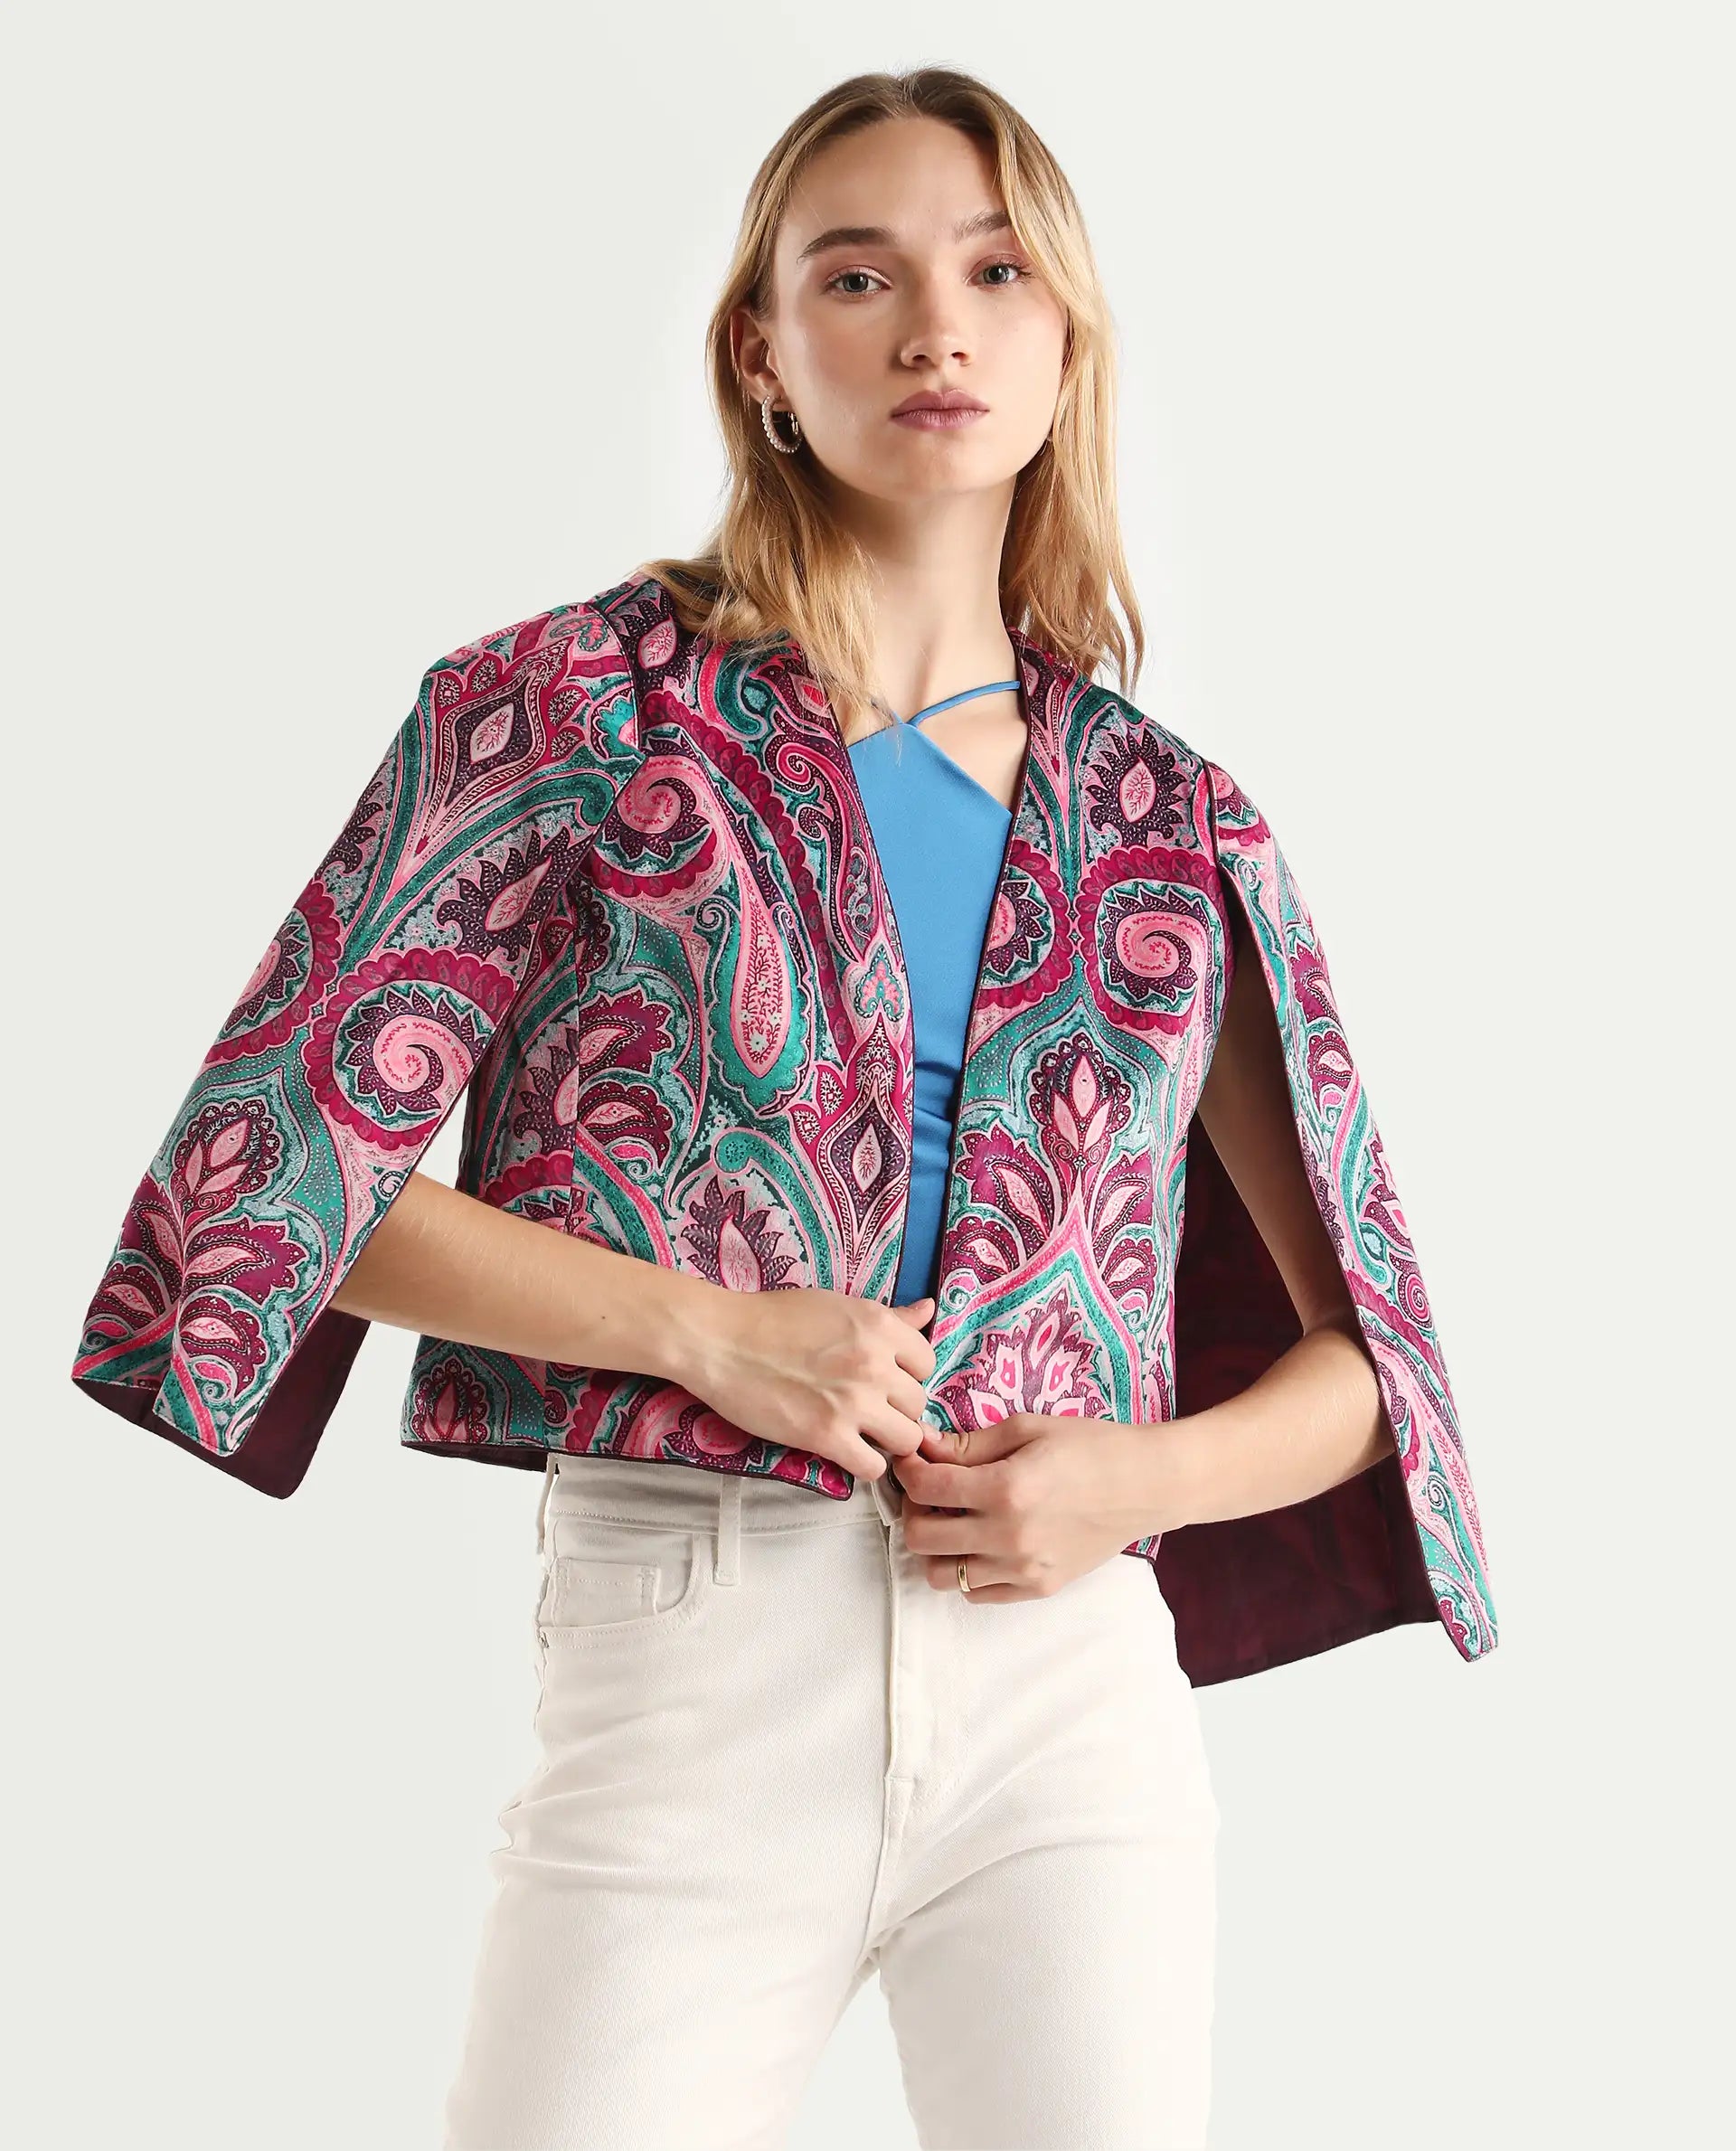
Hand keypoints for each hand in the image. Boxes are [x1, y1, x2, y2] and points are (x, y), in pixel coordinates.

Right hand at [679, 1286, 937, 1482]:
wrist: (721, 1341)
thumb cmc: (773, 1317)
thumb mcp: (838, 1305)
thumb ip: (888, 1317)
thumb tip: (930, 1309)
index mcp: (878, 1325)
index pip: (927, 1362)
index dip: (907, 1374)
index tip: (885, 1379)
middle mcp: (874, 1363)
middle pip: (918, 1403)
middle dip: (896, 1408)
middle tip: (868, 1408)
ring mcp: (853, 1402)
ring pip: (906, 1439)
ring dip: (887, 1439)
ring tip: (861, 1432)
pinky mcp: (827, 1436)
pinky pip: (873, 1467)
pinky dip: (864, 1464)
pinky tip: (845, 1450)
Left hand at [890, 1413, 1163, 1601]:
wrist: (1147, 1485)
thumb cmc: (1091, 1446)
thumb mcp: (1028, 1428)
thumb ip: (970, 1443)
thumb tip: (923, 1446)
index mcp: (1006, 1489)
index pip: (925, 1488)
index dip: (907, 1469)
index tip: (912, 1459)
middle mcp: (1009, 1537)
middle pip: (920, 1538)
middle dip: (912, 1509)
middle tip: (928, 1490)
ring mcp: (1024, 1570)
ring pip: (941, 1575)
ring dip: (935, 1547)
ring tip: (952, 1520)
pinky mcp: (1038, 1588)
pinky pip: (976, 1593)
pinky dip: (966, 1569)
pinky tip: (980, 1541)